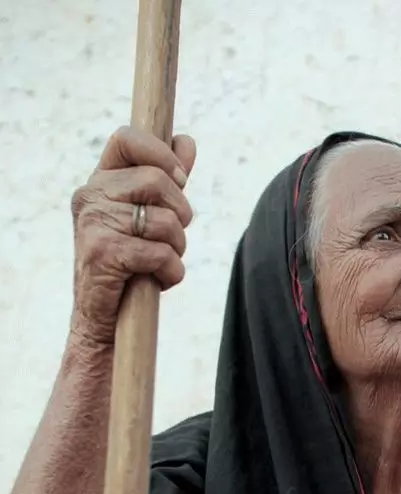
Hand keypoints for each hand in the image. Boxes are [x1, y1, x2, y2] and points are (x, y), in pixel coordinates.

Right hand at [70, 126, 195, 346]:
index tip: (180, 181)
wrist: (103, 323)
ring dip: (178, 249)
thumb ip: (165, 179)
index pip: (127, 139)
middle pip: (157, 181)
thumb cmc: (129, 269)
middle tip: (173, 239)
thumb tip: (186, 141)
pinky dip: (172, 273)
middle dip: (180, 214)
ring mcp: (94, 224)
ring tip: (162, 265)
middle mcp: (91, 198)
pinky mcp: (104, 253)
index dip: (161, 154)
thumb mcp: (146, 219)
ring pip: (165, 221)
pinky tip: (160, 282)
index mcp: (99, 184)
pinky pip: (161, 253)